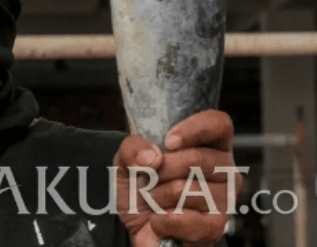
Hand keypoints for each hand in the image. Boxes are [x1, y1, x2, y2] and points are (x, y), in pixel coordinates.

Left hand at [114, 110, 241, 246]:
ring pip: (186, 190)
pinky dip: (163, 221)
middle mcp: (223, 169)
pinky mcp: (216, 227)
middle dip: (160, 171)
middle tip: (150, 180)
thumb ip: (132, 148)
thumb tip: (152, 157)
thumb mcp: (126, 160)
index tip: (168, 142)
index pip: (219, 124)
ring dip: (158, 197)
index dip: (195, 129)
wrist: (138, 225)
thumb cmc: (141, 186)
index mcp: (208, 145)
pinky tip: (160, 220)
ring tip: (156, 201)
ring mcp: (224, 198)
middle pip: (196, 158)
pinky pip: (185, 219)